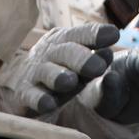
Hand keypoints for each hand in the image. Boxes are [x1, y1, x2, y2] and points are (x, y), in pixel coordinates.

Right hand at [0, 23, 119, 116]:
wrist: (24, 84)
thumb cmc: (60, 71)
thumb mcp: (79, 64)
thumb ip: (94, 59)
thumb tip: (108, 54)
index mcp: (65, 41)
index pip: (81, 35)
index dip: (96, 34)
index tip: (114, 35)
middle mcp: (49, 53)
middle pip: (64, 52)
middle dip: (81, 58)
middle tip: (97, 67)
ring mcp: (35, 73)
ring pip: (47, 73)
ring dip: (58, 76)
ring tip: (71, 81)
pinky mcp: (24, 94)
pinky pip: (32, 96)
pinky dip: (39, 99)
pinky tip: (48, 104)